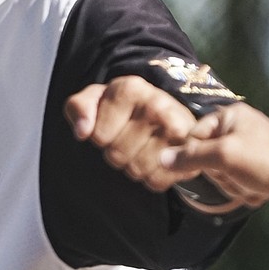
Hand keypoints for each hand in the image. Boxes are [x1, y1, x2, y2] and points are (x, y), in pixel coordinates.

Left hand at [65, 75, 212, 193]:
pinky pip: (156, 181)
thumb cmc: (126, 109)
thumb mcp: (97, 100)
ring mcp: (176, 128)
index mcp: (130, 88)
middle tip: (129, 140)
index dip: (100, 137)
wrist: (172, 115)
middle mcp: (156, 104)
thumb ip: (79, 108)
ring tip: (143, 148)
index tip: (112, 126)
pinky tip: (158, 160)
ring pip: (137, 169)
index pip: (97, 135)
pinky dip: (153, 177)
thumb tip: (81, 132)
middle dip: (117, 153)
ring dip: (135, 166)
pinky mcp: (189, 152)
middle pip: (117, 155)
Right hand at [160, 103, 268, 209]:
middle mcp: (239, 128)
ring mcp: (250, 147)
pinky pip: (238, 181)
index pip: (193, 137)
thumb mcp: (223, 157)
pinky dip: (247, 190)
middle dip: (222, 174)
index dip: (198, 157)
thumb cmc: (265, 160)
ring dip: (235, 185)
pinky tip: (260, 190)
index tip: (214, 166)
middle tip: (239, 174)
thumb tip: (162, 158)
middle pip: (207, 158)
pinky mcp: (259, 166)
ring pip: (223, 173)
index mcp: (229, 116)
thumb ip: (191, 157)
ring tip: (253, 183)